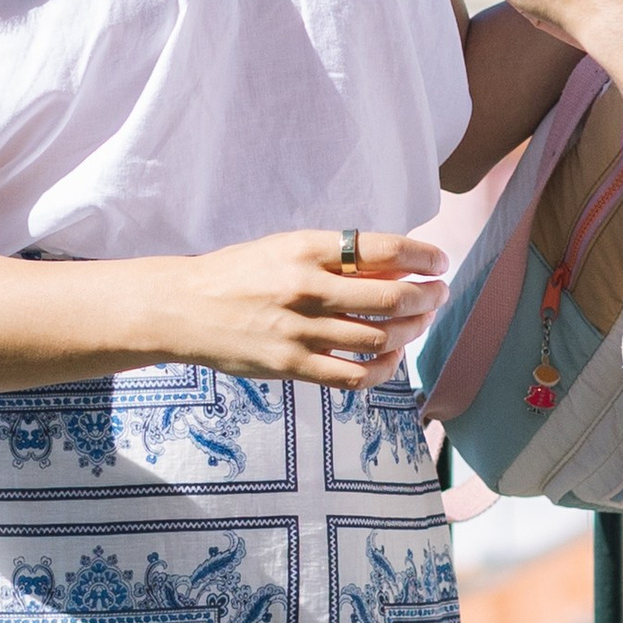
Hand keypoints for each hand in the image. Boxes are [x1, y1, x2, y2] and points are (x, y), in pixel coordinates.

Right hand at [172, 230, 447, 386]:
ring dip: (411, 330)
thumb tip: (397, 266)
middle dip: (426, 296)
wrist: (184, 308)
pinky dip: (383, 370)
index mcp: (305, 248)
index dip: (421, 256)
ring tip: (419, 322)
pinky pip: (353, 375)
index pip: (382, 248)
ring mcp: (299, 330)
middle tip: (438, 293)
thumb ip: (336, 256)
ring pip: (379, 338)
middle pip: (390, 297)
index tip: (437, 261)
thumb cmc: (239, 273)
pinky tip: (391, 359)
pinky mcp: (291, 366)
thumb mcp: (285, 247)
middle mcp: (305, 288)